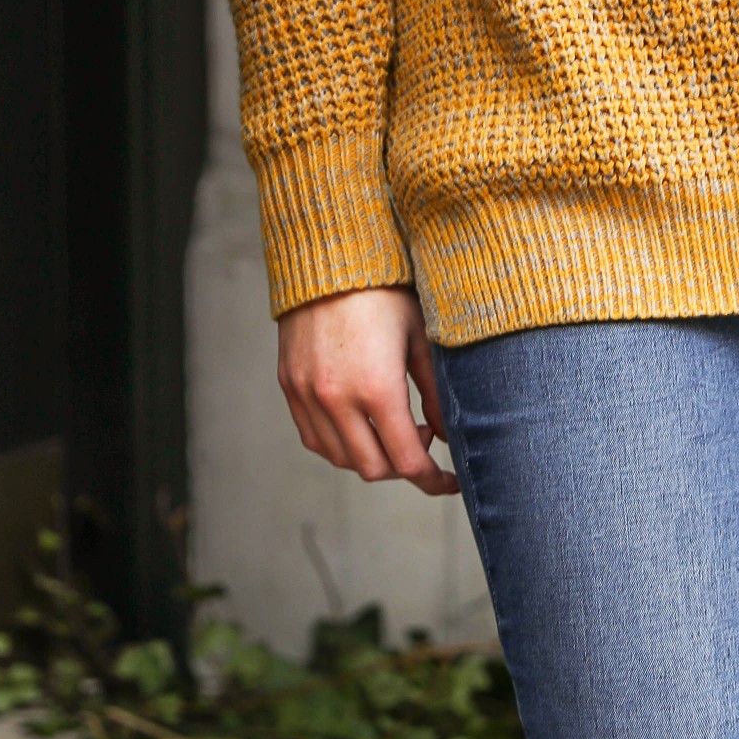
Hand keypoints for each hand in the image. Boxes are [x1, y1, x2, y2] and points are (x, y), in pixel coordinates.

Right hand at [277, 286, 458, 496]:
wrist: (327, 256)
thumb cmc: (384, 291)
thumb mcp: (421, 338)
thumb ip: (436, 394)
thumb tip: (450, 436)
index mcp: (377, 388)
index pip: (407, 461)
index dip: (432, 480)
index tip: (449, 482)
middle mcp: (336, 399)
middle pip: (374, 469)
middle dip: (403, 466)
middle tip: (421, 437)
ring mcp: (307, 395)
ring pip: (341, 458)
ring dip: (371, 456)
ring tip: (390, 426)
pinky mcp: (289, 386)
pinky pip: (314, 438)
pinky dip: (339, 444)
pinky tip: (359, 422)